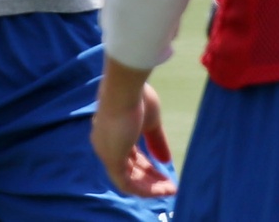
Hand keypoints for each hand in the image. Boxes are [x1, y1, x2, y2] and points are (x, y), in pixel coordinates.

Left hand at [91, 78, 175, 198]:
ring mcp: (107, 154)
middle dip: (152, 178)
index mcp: (113, 133)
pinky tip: (163, 189)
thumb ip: (156, 142)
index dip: (148, 165)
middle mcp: (106, 146)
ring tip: (171, 189)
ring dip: (151, 187)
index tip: (165, 169)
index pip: (131, 155)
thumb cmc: (137, 98)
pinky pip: (127, 184)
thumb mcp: (151, 122)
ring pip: (129, 179)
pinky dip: (146, 189)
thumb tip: (166, 161)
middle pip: (131, 169)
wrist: (125, 88)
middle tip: (171, 185)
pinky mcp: (111, 161)